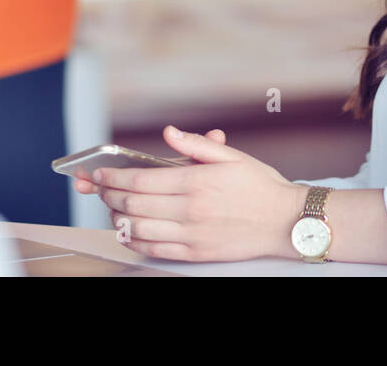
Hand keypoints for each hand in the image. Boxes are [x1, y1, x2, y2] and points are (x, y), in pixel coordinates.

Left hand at [74, 125, 301, 261]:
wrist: (286, 222)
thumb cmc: (261, 187)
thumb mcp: (232, 156)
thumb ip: (196, 145)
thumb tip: (169, 133)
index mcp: (196, 182)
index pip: (139, 180)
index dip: (112, 177)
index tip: (100, 173)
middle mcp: (190, 210)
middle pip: (132, 204)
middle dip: (108, 195)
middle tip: (100, 189)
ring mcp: (191, 235)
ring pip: (137, 229)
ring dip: (116, 218)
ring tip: (112, 208)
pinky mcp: (194, 253)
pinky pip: (153, 250)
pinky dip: (133, 240)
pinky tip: (129, 231)